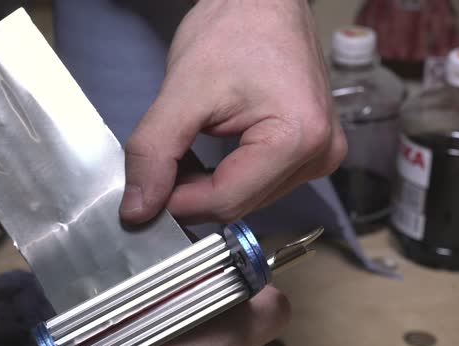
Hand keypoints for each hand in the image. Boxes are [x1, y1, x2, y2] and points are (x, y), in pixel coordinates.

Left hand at [120, 0, 346, 224]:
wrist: (263, 1)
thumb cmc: (233, 29)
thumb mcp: (181, 92)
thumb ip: (154, 153)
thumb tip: (138, 211)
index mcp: (298, 138)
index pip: (226, 202)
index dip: (178, 202)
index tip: (148, 187)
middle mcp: (320, 154)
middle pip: (238, 205)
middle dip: (193, 194)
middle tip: (165, 161)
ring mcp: (321, 156)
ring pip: (247, 201)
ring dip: (209, 188)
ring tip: (190, 148)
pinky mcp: (312, 153)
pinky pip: (259, 186)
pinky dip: (227, 179)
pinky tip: (210, 153)